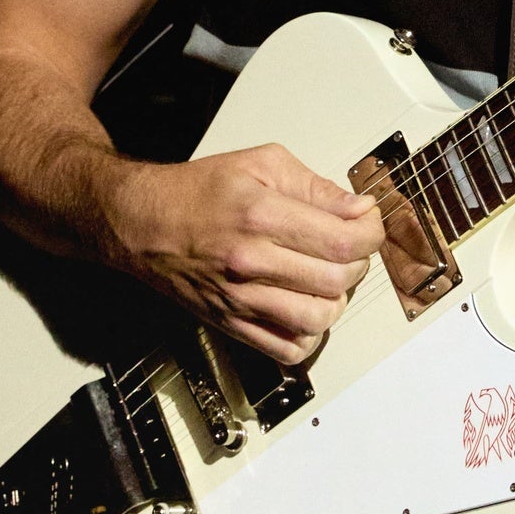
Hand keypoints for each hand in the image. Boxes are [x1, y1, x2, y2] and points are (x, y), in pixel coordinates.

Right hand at [103, 144, 385, 366]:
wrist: (144, 223)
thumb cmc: (198, 192)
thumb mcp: (261, 164)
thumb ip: (315, 186)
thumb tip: (358, 209)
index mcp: (261, 215)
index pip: (343, 240)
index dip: (370, 235)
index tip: (368, 225)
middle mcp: (251, 261)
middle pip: (337, 281)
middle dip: (357, 263)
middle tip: (349, 248)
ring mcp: (240, 299)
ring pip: (318, 320)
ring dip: (336, 301)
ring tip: (328, 280)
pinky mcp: (232, 324)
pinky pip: (287, 349)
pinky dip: (309, 336)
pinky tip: (306, 309)